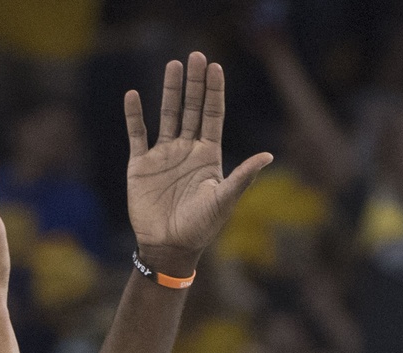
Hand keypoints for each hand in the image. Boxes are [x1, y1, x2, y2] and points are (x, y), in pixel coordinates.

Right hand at [124, 53, 273, 276]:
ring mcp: (164, 155)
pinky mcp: (141, 165)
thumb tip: (268, 156)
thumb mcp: (223, 200)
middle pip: (192, 108)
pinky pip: (137, 134)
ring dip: (170, 91)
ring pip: (168, 115)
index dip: (214, 91)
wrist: (168, 247)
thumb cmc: (200, 227)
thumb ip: (242, 176)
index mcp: (208, 155)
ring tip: (173, 65)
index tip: (216, 67)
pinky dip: (134, 116)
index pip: (212, 115)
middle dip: (195, 82)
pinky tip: (134, 95)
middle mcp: (187, 149)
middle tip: (196, 55)